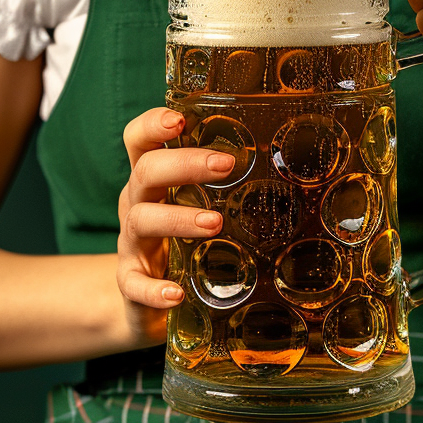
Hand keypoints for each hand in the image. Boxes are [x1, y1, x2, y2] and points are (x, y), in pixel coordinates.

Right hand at [116, 107, 234, 345]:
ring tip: (214, 224)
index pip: (140, 142)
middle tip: (226, 164)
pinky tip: (176, 293)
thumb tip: (291, 168)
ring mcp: (131, 245)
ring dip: (178, 219)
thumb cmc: (181, 243)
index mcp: (152, 182)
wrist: (146, 302)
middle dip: (184, 164)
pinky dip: (153, 289)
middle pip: (146, 172)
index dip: (152, 125)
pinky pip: (134, 284)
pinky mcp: (131, 283)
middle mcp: (136, 205)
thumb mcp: (195, 208)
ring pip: (142, 221)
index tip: (178, 120)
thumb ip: (225, 189)